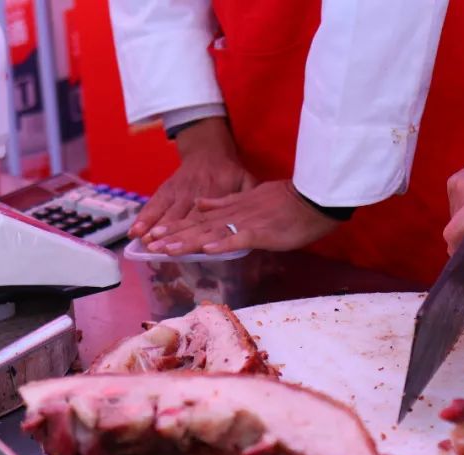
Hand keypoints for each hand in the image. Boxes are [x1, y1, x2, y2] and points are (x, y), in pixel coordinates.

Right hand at [129, 117, 255, 240]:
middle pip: (181, 217)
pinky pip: (154, 203)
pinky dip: (145, 216)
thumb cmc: (231, 171)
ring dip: (154, 227)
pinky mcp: (168, 188)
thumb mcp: (246, 181)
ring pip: (166, 211)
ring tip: (145, 242)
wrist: (208, 149)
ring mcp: (179, 191)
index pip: (205, 216)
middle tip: (158, 250)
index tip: (186, 245)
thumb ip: (249, 197)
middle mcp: (194, 192)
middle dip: (169, 234)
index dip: (194, 231)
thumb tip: (257, 216)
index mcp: (216, 193)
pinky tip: (135, 231)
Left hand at [145, 180, 340, 254]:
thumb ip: (224, 202)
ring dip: (189, 241)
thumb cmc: (288, 201)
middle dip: (173, 237)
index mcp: (232, 209)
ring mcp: (247, 223)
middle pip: (199, 227)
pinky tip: (205, 250)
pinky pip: (239, 238)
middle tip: (149, 246)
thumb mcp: (251, 196)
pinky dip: (222, 243)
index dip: (176, 227)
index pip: (199, 220)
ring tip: (166, 249)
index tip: (155, 235)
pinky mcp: (262, 232)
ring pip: (212, 233)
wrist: (313, 198)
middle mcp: (234, 215)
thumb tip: (199, 203)